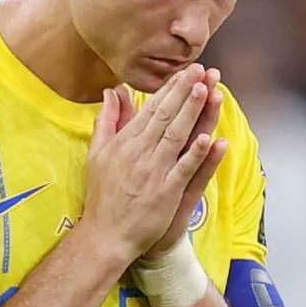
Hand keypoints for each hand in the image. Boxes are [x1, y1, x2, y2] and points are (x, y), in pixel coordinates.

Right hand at [83, 68, 220, 265]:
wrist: (105, 235)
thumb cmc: (102, 195)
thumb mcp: (97, 154)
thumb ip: (106, 121)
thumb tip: (110, 92)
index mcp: (125, 142)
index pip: (151, 109)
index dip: (170, 89)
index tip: (185, 72)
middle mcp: (140, 153)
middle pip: (166, 117)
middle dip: (184, 91)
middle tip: (201, 71)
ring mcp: (154, 172)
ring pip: (176, 136)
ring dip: (192, 112)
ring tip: (206, 90)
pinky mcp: (166, 193)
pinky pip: (183, 169)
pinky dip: (196, 154)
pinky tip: (208, 138)